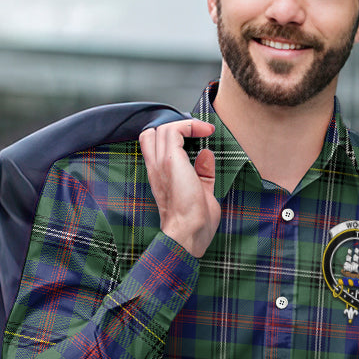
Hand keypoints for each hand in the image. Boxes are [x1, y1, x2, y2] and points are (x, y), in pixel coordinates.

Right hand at [139, 118, 217, 257]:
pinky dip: (190, 125)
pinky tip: (205, 131)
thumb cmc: (195, 223)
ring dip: (185, 125)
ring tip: (204, 130)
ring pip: (162, 128)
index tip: (196, 137)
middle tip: (196, 133)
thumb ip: (202, 173)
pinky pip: (174, 130)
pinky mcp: (170, 161)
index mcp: (160, 177)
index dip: (171, 137)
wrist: (189, 233)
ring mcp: (160, 164)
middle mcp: (156, 168)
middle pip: (152, 133)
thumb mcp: (202, 192)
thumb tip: (206, 154)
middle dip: (174, 128)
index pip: (152, 146)